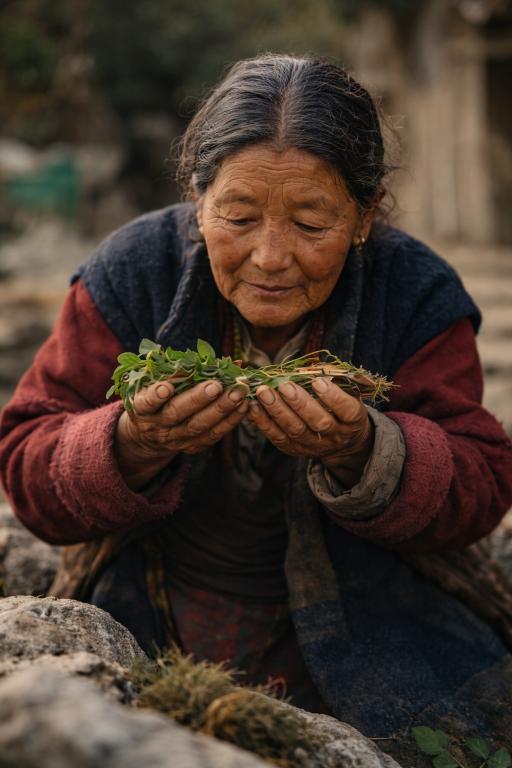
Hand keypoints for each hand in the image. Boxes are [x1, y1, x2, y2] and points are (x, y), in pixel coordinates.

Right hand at [115, 379, 247, 489]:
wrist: (149, 435)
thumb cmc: (155, 398)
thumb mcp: (153, 384)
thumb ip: (174, 370)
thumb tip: (208, 357)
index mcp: (142, 408)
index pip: (146, 402)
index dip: (155, 396)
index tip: (166, 387)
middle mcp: (157, 425)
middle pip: (177, 413)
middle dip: (197, 399)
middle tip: (216, 385)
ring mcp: (175, 439)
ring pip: (198, 427)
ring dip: (220, 410)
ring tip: (238, 393)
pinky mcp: (192, 446)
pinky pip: (212, 436)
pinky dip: (230, 421)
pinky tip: (244, 406)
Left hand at [248, 378, 373, 487]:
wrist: (342, 442)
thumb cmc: (343, 409)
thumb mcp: (350, 394)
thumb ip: (338, 380)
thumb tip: (319, 365)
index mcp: (353, 420)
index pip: (346, 410)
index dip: (333, 397)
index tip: (317, 381)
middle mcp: (335, 435)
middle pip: (318, 422)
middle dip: (300, 403)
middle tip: (283, 386)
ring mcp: (314, 446)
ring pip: (295, 431)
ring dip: (277, 411)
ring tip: (264, 392)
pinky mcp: (295, 450)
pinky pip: (278, 438)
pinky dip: (264, 423)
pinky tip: (253, 406)